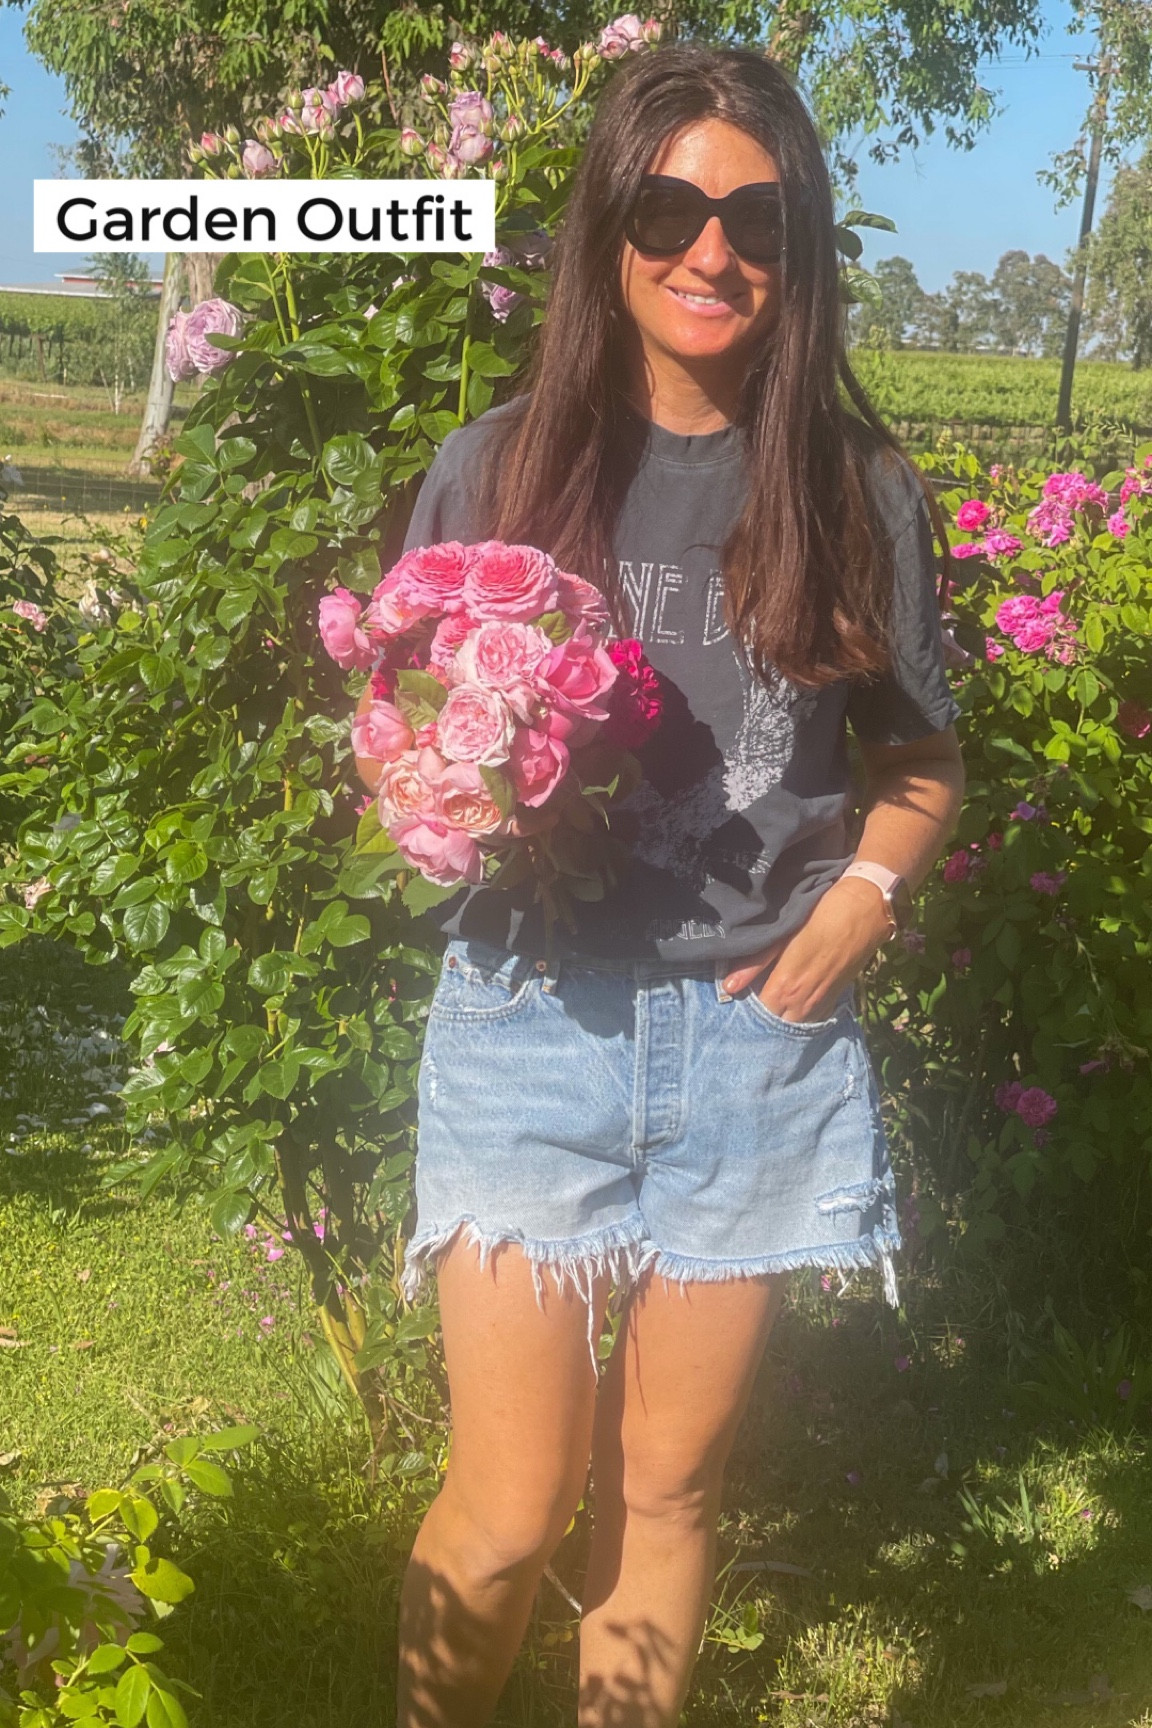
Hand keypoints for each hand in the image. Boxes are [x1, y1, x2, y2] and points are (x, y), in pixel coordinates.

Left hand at [722, 877, 894, 1022]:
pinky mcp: (836, 998)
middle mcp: (803, 1002)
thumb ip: (755, 962)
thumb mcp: (784, 933)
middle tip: (750, 1002)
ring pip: (794, 1025)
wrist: (864, 909)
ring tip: (769, 1002)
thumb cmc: (820, 914)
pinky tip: (792, 1002)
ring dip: (781, 1017)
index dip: (745, 1010)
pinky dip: (799, 1015)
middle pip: (775, 1024)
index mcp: (785, 985)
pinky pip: (812, 1018)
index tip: (736, 1000)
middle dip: (762, 1017)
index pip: (758, 1014)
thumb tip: (728, 985)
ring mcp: (821, 1003)